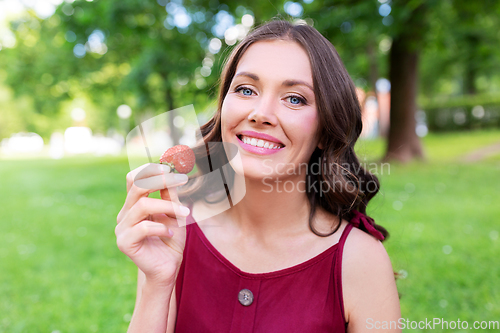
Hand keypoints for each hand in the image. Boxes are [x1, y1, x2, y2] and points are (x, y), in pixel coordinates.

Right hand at [116, 163, 189, 286]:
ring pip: (142, 205)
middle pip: (137, 186)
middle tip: (182, 180)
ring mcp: (122, 228)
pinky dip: (161, 228)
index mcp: (134, 204)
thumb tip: (170, 171)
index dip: (150, 169)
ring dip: (168, 206)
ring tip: (185, 215)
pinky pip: (142, 227)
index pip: (135, 178)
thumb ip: (170, 194)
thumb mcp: (174, 213)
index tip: (171, 168)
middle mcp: (125, 213)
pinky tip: (170, 233)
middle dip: (161, 180)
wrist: (168, 267)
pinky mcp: (124, 243)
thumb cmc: (171, 239)